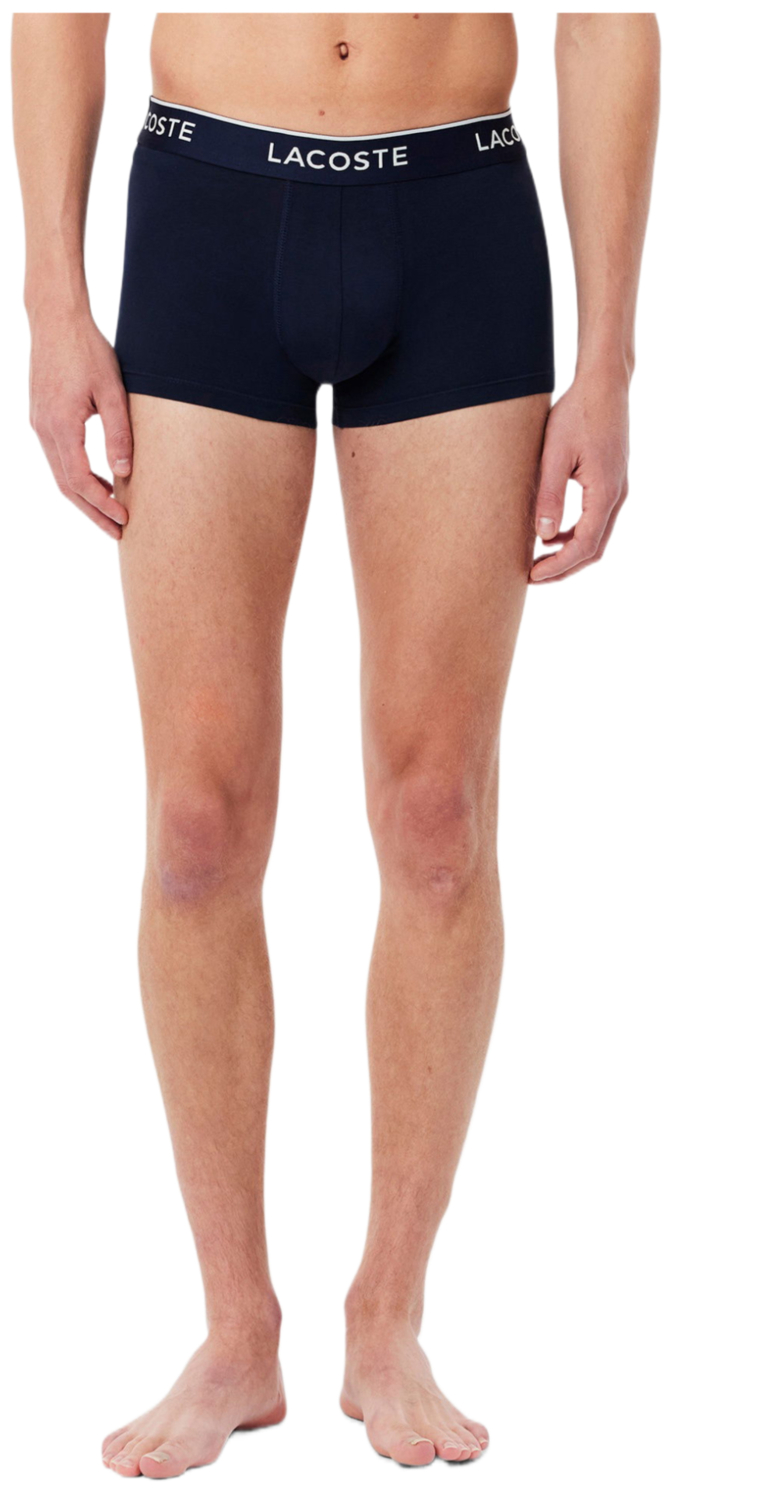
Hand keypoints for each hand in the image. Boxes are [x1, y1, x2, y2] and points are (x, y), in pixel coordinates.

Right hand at [28, 306, 131, 538]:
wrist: (55, 319)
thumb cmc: (87, 349)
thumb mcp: (113, 391)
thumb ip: (119, 433)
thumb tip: (125, 472)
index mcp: (61, 425)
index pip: (80, 480)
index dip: (102, 504)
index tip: (124, 520)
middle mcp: (44, 428)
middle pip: (66, 486)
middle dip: (92, 512)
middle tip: (118, 532)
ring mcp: (39, 423)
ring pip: (60, 474)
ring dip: (84, 496)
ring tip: (112, 512)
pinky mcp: (41, 416)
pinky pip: (58, 457)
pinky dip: (76, 475)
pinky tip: (98, 480)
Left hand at [530, 374, 628, 582]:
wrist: (604, 386)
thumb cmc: (578, 415)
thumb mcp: (555, 455)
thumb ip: (550, 496)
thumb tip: (543, 536)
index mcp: (605, 493)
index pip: (584, 546)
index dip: (558, 567)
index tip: (532, 576)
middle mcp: (617, 496)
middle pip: (594, 550)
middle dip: (564, 568)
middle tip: (532, 577)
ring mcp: (617, 490)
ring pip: (597, 537)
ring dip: (569, 553)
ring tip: (539, 560)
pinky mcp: (611, 482)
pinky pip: (596, 520)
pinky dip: (575, 535)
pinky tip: (551, 534)